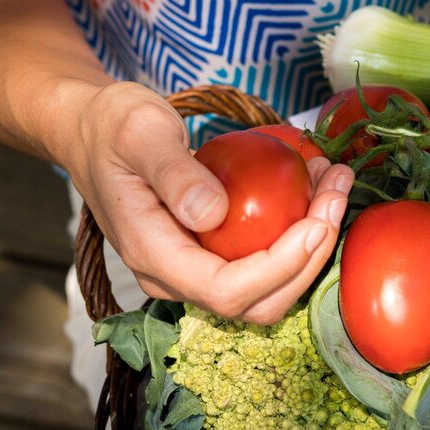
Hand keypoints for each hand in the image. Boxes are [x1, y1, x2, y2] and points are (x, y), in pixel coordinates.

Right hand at [64, 81, 351, 323]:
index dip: (280, 267)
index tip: (317, 222)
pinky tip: (318, 191)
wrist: (92, 131)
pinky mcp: (213, 259)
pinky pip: (267, 266)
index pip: (227, 290)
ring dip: (314, 247)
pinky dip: (301, 237)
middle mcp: (174, 277)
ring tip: (334, 185)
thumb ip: (174, 173)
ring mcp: (194, 273)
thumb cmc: (112, 127)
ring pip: (270, 290)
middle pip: (259, 302)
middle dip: (310, 258)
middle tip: (337, 192)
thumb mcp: (139, 132)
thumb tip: (213, 215)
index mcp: (152, 254)